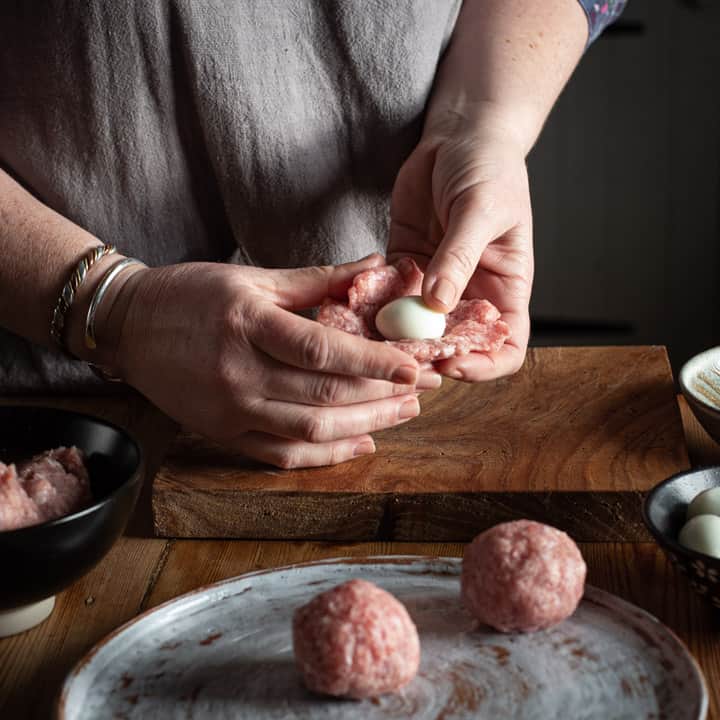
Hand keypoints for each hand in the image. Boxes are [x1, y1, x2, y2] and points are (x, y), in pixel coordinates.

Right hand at [100, 255, 436, 467]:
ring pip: (309, 432)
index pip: (322, 350)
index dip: (373, 361)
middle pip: (323, 397)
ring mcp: (229, 410)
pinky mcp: (223, 433)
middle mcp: (238, 374)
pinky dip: (325, 456)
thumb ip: (317, 278)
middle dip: (382, 396)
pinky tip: (361, 444)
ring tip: (404, 414)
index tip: (415, 366)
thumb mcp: (253, 277)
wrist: (130, 326)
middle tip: (424, 389)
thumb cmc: (192, 293)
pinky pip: (281, 456)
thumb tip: (374, 264)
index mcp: (248, 325)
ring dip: (364, 426)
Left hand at [388, 104, 532, 380]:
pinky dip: (370, 303)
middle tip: (398, 356)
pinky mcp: (404, 267)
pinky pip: (385, 295)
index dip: (484, 364)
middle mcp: (470, 294)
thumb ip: (459, 256)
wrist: (460, 136)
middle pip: (454, 345)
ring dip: (391, 335)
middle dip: (427, 356)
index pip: (505, 345)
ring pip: (413, 327)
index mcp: (504, 288)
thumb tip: (437, 304)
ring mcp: (434, 283)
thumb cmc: (489, 167)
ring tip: (368, 335)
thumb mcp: (481, 209)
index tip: (453, 363)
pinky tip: (354, 300)